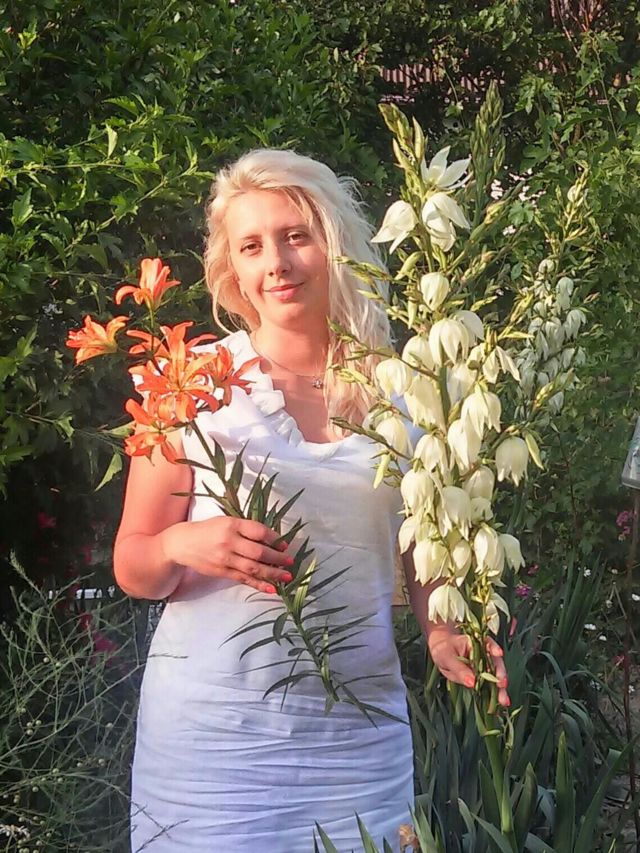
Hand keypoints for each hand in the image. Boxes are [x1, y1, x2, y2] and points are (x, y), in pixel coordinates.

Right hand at [161, 516, 294, 593]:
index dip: (274, 538)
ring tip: (287, 576)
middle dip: (277, 558)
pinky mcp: (222, 571)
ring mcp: (225, 558)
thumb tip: (271, 539)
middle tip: (290, 561)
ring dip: (272, 573)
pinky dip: (258, 584)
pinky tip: (271, 588)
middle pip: (258, 551)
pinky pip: (243, 579)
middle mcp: (229, 541)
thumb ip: (245, 529)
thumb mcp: (226, 521)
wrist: (182, 543)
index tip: (285, 544)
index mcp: (232, 524)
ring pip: (253, 568)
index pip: (258, 531)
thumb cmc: (208, 530)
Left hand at [427, 624, 509, 706]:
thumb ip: (460, 669)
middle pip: (496, 663)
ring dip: (500, 688)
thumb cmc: (443, 649)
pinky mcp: (482, 676)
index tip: (498, 653)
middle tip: (502, 685)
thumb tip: (472, 682)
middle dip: (500, 675)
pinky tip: (501, 702)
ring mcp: (484, 666)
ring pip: (495, 676)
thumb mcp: (447, 657)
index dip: (494, 648)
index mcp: (476, 643)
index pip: (488, 643)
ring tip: (504, 700)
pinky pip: (490, 684)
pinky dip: (495, 693)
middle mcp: (484, 654)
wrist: (441, 650)